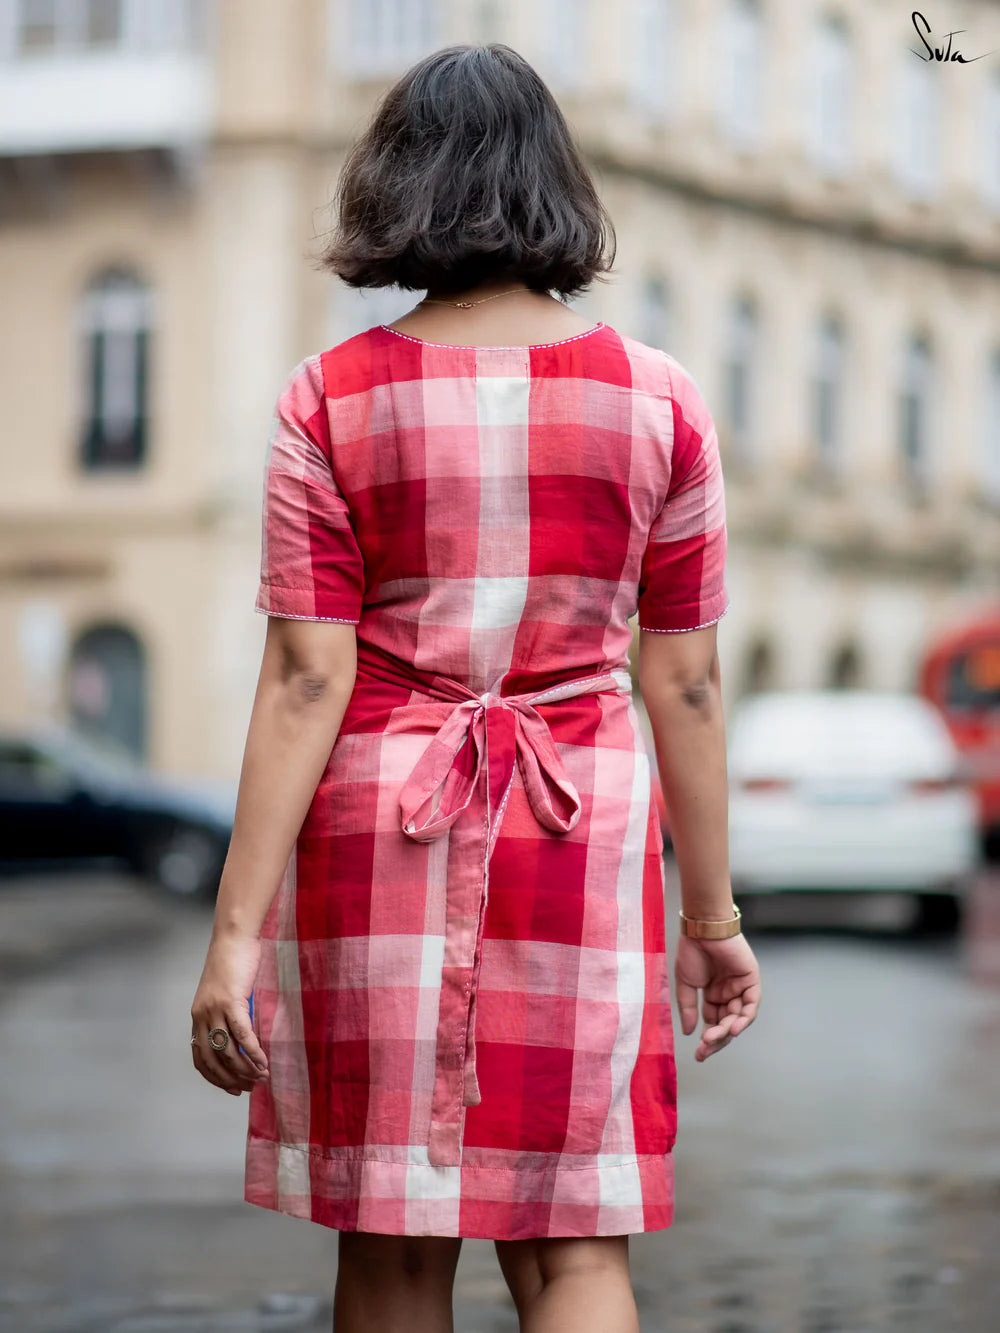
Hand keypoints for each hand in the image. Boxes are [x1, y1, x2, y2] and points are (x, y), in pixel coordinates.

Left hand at [190, 929, 268, 1095]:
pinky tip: (264, 1062)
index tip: (233, 1089)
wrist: (234, 937)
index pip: (200, 1057)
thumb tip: (245, 1038)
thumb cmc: (234, 961)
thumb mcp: (227, 993)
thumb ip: (230, 1014)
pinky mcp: (231, 1001)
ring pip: (228, 1051)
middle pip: (213, 1060)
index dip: (215, 1078)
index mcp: (197, 1015)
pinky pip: (242, 1035)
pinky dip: (253, 1052)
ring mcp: (214, 1009)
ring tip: (261, 1077)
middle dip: (231, 1079)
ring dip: (245, 1069)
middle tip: (250, 1088)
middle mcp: (201, 1015)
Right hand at [674, 932, 760, 1061]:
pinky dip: (744, 1018)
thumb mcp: (686, 984)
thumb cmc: (692, 951)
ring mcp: (741, 988)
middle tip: (704, 1051)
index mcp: (714, 995)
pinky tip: (733, 1029)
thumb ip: (689, 1008)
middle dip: (716, 1039)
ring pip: (738, 1018)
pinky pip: (750, 1005)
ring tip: (712, 1039)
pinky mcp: (751, 980)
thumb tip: (688, 1032)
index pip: (713, 1023)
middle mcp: (729, 994)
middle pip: (726, 1024)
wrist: (702, 928)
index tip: (698, 1054)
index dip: (707, 1040)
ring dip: (726, 1031)